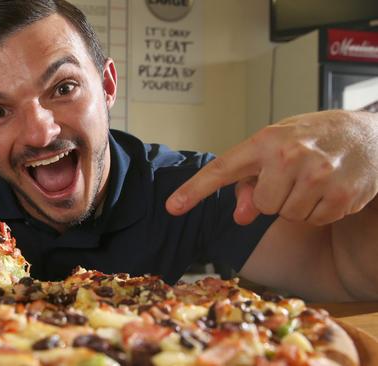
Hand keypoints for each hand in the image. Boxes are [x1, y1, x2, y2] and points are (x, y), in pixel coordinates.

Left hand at [166, 110, 377, 225]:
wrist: (368, 133)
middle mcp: (289, 156)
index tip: (173, 207)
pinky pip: (315, 220)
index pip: (222, 169)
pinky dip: (321, 211)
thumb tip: (239, 216)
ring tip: (314, 180)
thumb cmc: (313, 138)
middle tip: (294, 176)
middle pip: (263, 205)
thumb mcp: (276, 148)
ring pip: (288, 216)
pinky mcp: (343, 195)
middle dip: (275, 197)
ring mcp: (318, 176)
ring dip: (298, 205)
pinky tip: (330, 189)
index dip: (195, 190)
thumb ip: (250, 182)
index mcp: (265, 141)